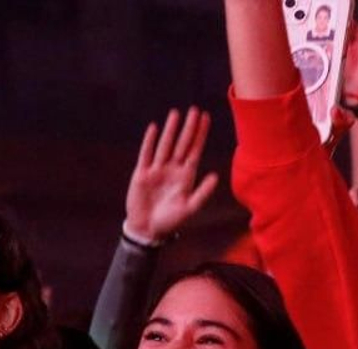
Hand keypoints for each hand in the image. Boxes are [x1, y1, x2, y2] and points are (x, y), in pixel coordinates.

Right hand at [124, 107, 219, 243]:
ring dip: (171, 130)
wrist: (147, 229)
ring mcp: (157, 170)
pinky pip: (146, 154)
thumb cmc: (170, 221)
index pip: (195, 150)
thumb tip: (216, 176)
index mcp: (185, 176)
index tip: (206, 118)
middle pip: (182, 144)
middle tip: (195, 110)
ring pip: (165, 145)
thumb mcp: (189, 208)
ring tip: (176, 114)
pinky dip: (150, 141)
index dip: (200, 135)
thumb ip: (202, 193)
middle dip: (189, 128)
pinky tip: (154, 128)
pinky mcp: (142, 173)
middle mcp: (172, 169)